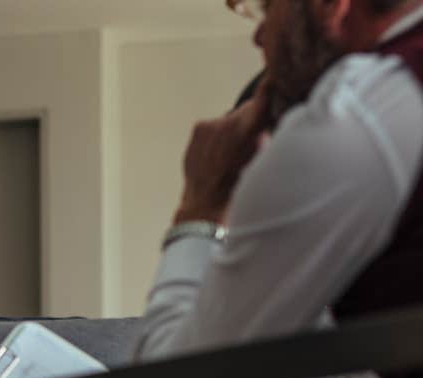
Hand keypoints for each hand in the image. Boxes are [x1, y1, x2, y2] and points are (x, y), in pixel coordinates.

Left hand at [176, 82, 270, 223]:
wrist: (206, 206)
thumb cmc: (240, 190)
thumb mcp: (265, 161)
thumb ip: (270, 136)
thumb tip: (274, 121)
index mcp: (251, 128)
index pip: (266, 93)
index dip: (273, 83)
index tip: (278, 72)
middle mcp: (230, 121)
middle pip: (250, 108)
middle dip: (254, 119)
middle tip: (255, 140)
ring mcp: (212, 124)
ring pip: (233, 117)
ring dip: (236, 128)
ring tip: (234, 154)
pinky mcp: (199, 128)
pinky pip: (216, 125)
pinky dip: (220, 134)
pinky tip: (220, 154)